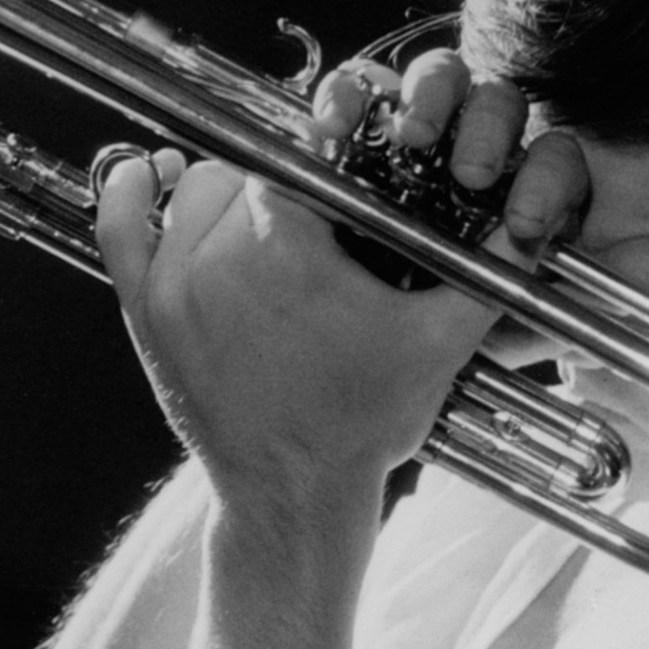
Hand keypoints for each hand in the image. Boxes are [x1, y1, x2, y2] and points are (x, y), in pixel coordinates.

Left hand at [93, 51, 596, 511]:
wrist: (294, 498)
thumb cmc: (364, 420)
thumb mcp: (438, 341)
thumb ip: (488, 274)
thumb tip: (528, 225)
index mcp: (289, 245)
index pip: (302, 153)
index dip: (328, 150)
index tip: (345, 159)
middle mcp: (219, 255)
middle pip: (250, 167)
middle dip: (287, 182)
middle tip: (317, 215)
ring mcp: (173, 284)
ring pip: (195, 189)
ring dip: (228, 194)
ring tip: (266, 219)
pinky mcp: (144, 313)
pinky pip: (120, 226)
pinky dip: (129, 193)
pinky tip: (146, 172)